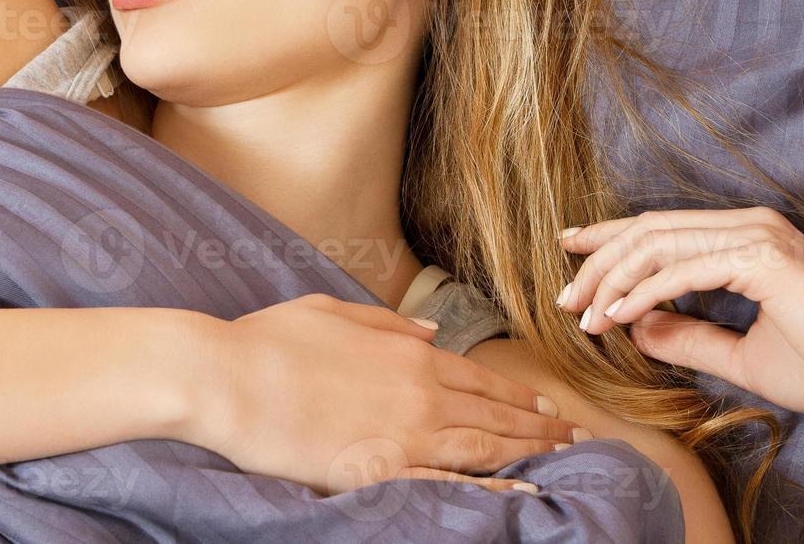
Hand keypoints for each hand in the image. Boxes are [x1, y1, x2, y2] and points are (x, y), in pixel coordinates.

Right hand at [189, 292, 589, 495]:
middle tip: (574, 440)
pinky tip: (517, 491)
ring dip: (527, 453)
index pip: (479, 378)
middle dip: (538, 427)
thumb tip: (428, 333)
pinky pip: (449, 481)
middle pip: (494, 413)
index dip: (519, 396)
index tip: (547, 408)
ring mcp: (405, 433)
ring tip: (559, 461)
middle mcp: (419, 391)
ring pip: (484, 446)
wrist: (230, 378)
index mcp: (407, 352)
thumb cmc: (271, 340)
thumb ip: (386, 324)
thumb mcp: (332, 312)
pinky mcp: (382, 470)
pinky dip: (490, 486)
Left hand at [556, 206, 803, 419]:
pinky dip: (643, 293)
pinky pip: (684, 271)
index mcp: (746, 237)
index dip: (609, 238)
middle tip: (563, 297)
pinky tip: (616, 317)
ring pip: (657, 244)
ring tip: (582, 315)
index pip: (661, 228)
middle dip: (597, 261)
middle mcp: (750, 225)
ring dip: (612, 280)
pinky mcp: (764, 261)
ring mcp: (758, 237)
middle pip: (649, 229)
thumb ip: (686, 337)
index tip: (568, 252)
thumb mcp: (739, 354)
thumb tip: (633, 326)